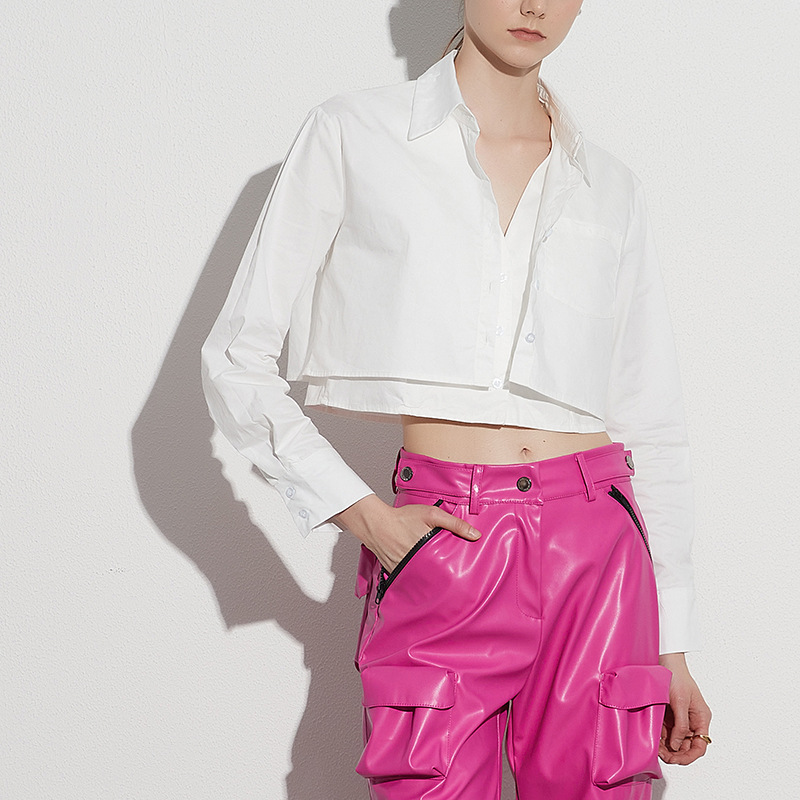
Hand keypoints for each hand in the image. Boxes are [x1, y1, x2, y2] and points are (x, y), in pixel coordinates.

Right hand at [333, 493, 480, 572]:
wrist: (376, 522)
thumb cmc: (403, 518)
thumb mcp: (432, 515)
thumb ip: (454, 524)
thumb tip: (476, 535)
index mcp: (427, 553)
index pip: (446, 572)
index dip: (455, 576)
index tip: (465, 580)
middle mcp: (415, 565)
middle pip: (435, 578)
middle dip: (444, 581)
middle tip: (455, 584)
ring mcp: (404, 571)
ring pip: (421, 580)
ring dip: (429, 581)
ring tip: (440, 583)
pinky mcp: (395, 572)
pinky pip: (408, 579)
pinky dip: (415, 578)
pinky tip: (421, 577)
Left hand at [658, 652, 711, 764]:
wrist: (664, 661)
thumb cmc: (676, 676)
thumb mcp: (680, 701)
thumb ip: (680, 725)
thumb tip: (676, 746)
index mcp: (701, 718)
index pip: (700, 745)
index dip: (690, 756)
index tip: (677, 759)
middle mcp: (692, 721)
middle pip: (687, 746)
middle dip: (676, 753)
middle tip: (663, 756)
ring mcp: (680, 719)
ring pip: (676, 741)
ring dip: (667, 747)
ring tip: (657, 749)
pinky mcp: (669, 716)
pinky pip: (666, 732)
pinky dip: (661, 738)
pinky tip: (654, 740)